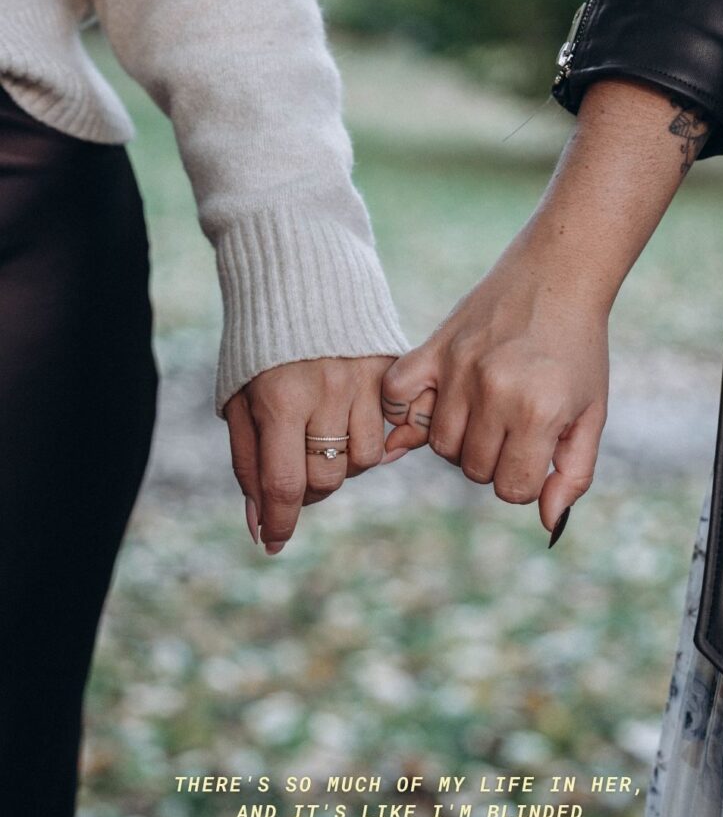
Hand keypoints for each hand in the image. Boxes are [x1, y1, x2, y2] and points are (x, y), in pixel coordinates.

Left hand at [224, 356, 405, 553]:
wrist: (299, 274)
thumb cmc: (258, 345)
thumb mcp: (238, 399)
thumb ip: (248, 461)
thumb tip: (260, 524)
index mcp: (280, 398)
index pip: (284, 483)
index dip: (279, 522)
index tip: (273, 543)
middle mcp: (327, 391)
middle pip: (328, 478)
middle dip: (308, 490)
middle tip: (295, 473)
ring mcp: (364, 380)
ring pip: (364, 461)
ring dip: (342, 465)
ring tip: (323, 441)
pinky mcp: (391, 370)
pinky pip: (391, 431)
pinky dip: (371, 440)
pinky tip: (350, 425)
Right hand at [381, 225, 608, 534]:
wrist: (558, 277)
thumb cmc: (579, 351)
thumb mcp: (591, 415)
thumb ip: (573, 474)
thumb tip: (549, 525)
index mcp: (539, 413)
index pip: (511, 489)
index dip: (525, 480)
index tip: (535, 453)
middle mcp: (495, 393)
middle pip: (473, 470)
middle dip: (494, 461)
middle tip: (512, 430)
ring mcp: (458, 370)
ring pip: (439, 445)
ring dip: (460, 441)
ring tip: (482, 414)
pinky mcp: (433, 348)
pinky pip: (396, 398)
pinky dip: (406, 410)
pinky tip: (432, 405)